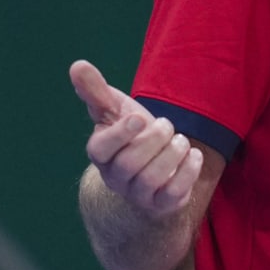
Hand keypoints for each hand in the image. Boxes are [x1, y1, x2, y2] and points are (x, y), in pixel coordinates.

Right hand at [70, 59, 202, 217]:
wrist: (150, 170)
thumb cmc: (130, 135)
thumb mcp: (115, 110)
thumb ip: (96, 90)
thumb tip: (77, 65)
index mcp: (101, 153)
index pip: (101, 149)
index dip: (120, 133)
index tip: (139, 117)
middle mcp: (115, 177)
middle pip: (130, 163)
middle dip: (154, 140)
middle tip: (166, 125)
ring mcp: (138, 194)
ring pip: (152, 179)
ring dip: (172, 153)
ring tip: (179, 140)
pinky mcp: (161, 204)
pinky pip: (173, 194)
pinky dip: (188, 171)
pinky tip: (192, 155)